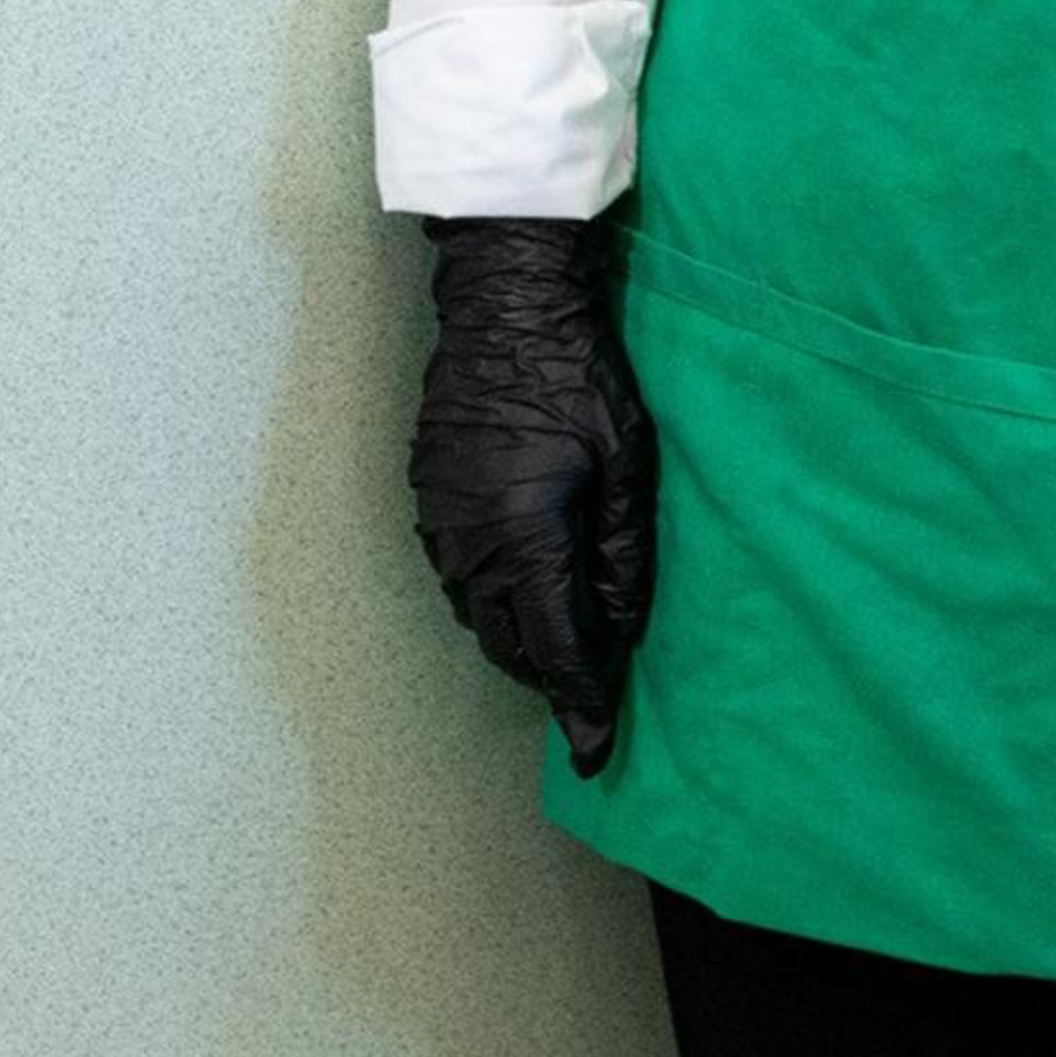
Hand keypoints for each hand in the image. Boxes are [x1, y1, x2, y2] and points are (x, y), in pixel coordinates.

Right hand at [408, 216, 655, 776]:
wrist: (503, 304)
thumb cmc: (578, 375)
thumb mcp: (628, 465)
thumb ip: (626, 556)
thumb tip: (624, 628)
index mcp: (525, 540)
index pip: (555, 650)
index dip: (579, 704)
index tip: (596, 752)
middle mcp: (469, 545)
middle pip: (510, 644)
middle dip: (551, 676)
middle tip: (594, 693)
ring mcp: (438, 521)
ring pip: (478, 615)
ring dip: (520, 639)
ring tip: (567, 645)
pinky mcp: (426, 497)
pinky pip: (457, 576)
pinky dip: (493, 599)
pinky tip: (526, 588)